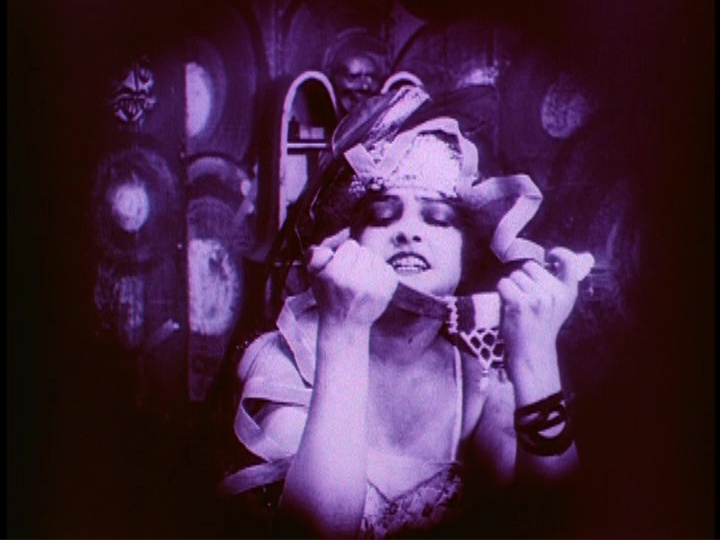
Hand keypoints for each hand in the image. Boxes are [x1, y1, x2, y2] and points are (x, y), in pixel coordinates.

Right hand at [306, 228, 398, 325]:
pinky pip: (388, 269)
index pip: (350, 245)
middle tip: (351, 273)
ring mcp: (373, 287)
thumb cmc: (329, 298)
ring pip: (377, 259)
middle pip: (365, 251)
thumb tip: (328, 248)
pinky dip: (381, 274)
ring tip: (361, 279)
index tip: (342, 264)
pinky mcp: (386, 292)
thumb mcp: (314, 276)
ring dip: (370, 266)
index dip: (345, 254)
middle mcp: (355, 280)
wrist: (345, 325)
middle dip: (358, 259)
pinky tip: (372, 284)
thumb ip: (317, 256)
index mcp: (336, 274)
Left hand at [497, 248, 593, 385]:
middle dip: (524, 278)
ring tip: (519, 306)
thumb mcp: (558, 305)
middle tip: (527, 300)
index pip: (570, 264)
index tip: (552, 254)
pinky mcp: (519, 303)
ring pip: (514, 275)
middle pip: (530, 266)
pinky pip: (504, 283)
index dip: (561, 254)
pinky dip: (502, 292)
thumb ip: (557, 284)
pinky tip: (509, 306)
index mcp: (567, 293)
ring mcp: (536, 298)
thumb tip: (552, 258)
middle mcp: (554, 294)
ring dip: (512, 287)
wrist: (532, 352)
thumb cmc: (540, 325)